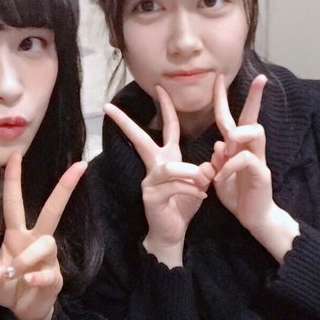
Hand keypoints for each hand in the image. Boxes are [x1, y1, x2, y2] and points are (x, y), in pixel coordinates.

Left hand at [0, 152, 86, 319]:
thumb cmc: (8, 288)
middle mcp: (36, 241)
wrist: (25, 312)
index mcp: (17, 235)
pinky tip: (28, 281)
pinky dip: (35, 276)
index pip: (15, 202)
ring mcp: (48, 259)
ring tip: (14, 274)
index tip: (15, 154)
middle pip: (52, 210)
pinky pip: (47, 272)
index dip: (14, 179)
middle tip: (78, 166)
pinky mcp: (55, 278)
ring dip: (27, 258)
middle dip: (64, 188)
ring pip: (45, 244)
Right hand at [103, 86, 213, 266]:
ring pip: (170, 167)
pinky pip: (175, 186)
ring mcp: (149, 181)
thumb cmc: (184, 206)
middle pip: (140, 139)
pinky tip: (202, 197)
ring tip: (204, 183)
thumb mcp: (201, 184)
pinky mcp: (151, 196)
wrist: (173, 233)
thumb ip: (207, 170)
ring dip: (191, 173)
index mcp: (167, 158)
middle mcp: (154, 166)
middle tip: (109, 107)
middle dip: (125, 122)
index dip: (166, 107)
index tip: (160, 87)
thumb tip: (210, 163)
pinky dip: (192, 190)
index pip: (168, 128)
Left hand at [211, 74, 298, 261]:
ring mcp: (259, 160)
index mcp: (238, 148)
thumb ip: (218, 160)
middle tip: (261, 78)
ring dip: (238, 134)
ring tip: (227, 147)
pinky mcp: (261, 173)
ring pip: (255, 131)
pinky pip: (245, 159)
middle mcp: (251, 149)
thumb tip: (219, 142)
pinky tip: (220, 179)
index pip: (231, 119)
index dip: (223, 100)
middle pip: (252, 117)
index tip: (218, 80)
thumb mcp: (221, 176)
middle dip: (255, 97)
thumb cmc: (238, 197)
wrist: (254, 218)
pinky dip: (229, 166)